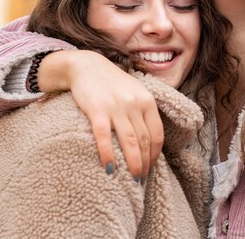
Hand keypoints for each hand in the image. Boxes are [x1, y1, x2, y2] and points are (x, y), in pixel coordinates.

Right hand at [37, 50, 162, 179]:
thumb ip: (143, 111)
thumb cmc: (112, 83)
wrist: (86, 66)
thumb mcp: (135, 92)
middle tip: (141, 178)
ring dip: (133, 163)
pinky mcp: (97, 110)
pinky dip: (108, 154)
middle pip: (144, 140)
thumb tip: (150, 140)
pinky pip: (105, 137)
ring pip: (129, 141)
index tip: (151, 167)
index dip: (155, 154)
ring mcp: (116, 107)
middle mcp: (135, 104)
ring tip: (133, 179)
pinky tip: (110, 168)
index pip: (157, 134)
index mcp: (147, 101)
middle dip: (145, 163)